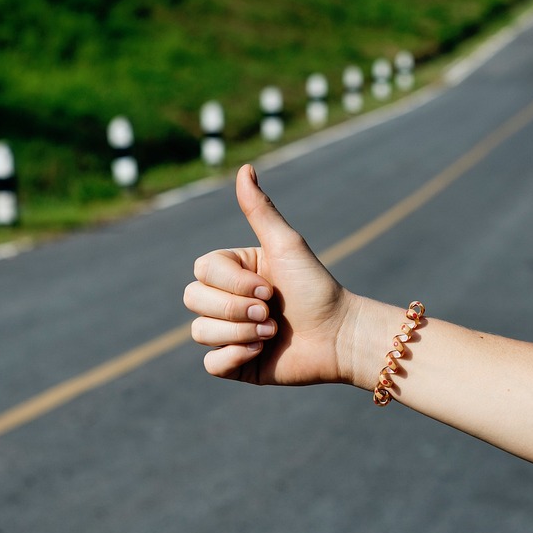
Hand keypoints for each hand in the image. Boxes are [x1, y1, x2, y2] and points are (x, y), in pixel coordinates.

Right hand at [184, 164, 357, 385]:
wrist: (339, 336)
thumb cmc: (316, 288)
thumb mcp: (286, 245)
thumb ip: (260, 210)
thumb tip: (245, 168)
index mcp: (233, 271)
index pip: (201, 271)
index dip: (231, 283)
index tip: (269, 288)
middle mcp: (226, 300)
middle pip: (193, 300)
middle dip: (234, 309)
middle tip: (270, 313)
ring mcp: (229, 333)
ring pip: (199, 333)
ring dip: (239, 333)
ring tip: (272, 334)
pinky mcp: (236, 363)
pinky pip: (211, 364)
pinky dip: (234, 357)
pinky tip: (261, 352)